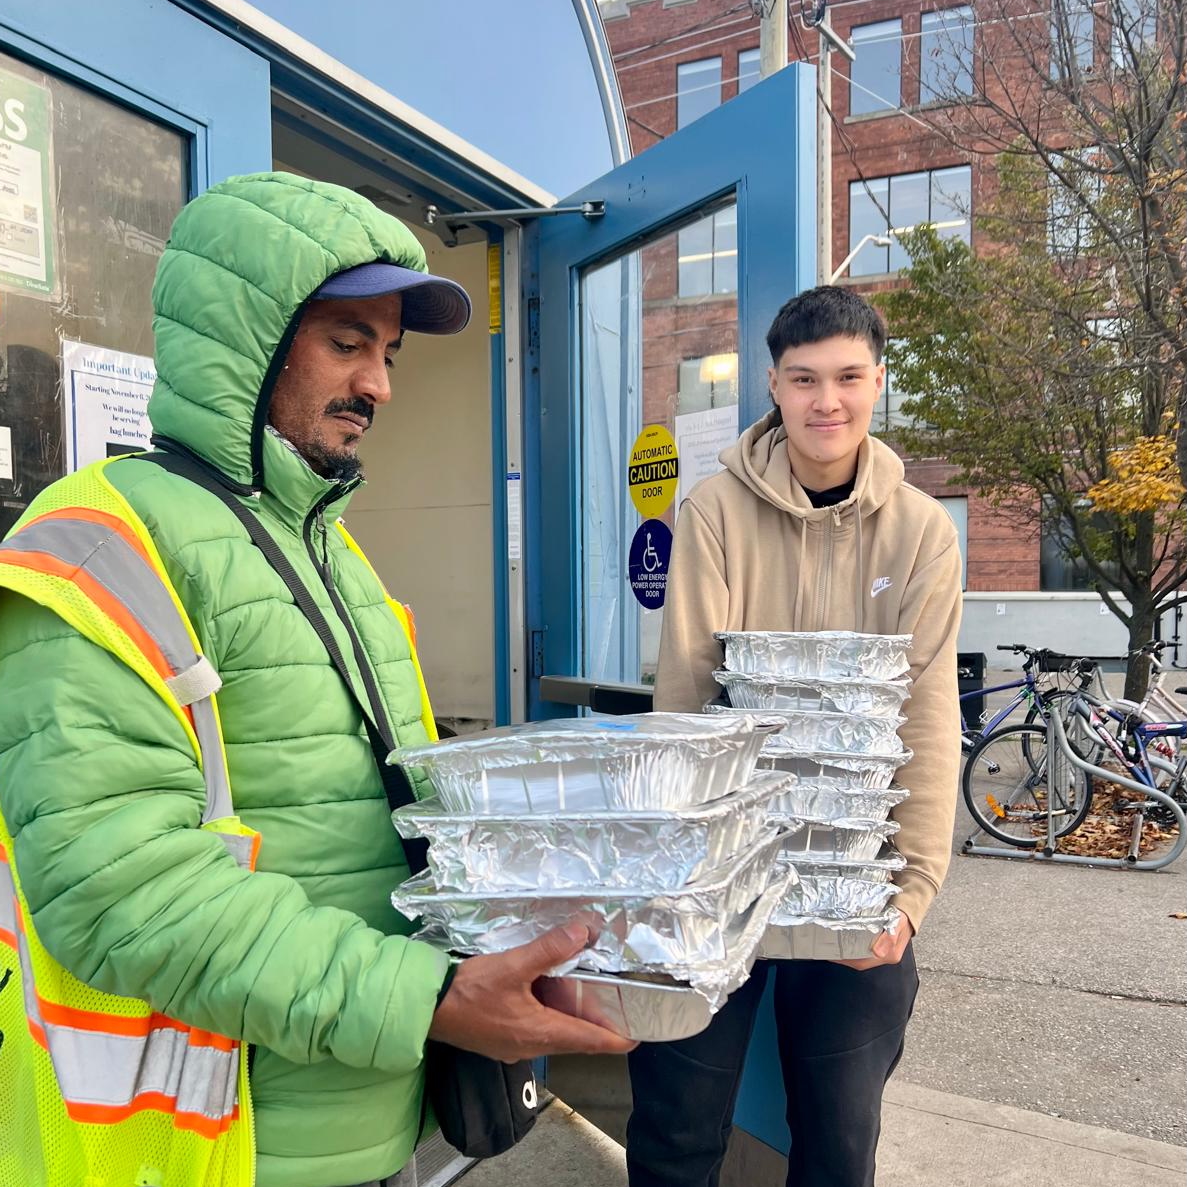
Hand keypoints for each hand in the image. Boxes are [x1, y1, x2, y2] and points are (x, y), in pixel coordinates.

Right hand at [428, 923, 638, 1061]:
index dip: (618, 1039)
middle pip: (576, 1039)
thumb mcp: (512, 965)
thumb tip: (583, 931)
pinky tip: (546, 990)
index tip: (640, 1033)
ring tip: (588, 991)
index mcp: (541, 1034)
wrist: (426, 1008)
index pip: (592, 1043)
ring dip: (571, 1016)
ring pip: (555, 1033)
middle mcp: (532, 1046)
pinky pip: (536, 1029)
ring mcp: (514, 1045)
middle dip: (597, 1022)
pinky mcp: (500, 1038)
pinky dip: (549, 1013)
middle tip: (618, 1001)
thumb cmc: (469, 991)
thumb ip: (549, 949)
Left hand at [831, 909, 913, 970]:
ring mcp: (882, 949)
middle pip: (859, 960)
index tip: (831, 954)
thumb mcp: (899, 921)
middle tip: (826, 947)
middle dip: (842, 957)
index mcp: (890, 954)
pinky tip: (842, 937)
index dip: (846, 960)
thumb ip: (890, 937)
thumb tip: (878, 953)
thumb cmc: (905, 912)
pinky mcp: (880, 942)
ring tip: (830, 943)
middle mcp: (886, 955)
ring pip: (860, 954)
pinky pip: (862, 947)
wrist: (912, 904)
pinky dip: (851, 944)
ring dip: (846, 951)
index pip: (863, 963)